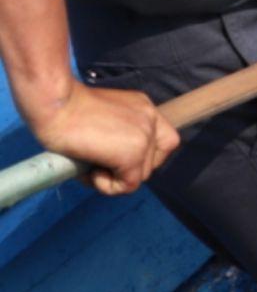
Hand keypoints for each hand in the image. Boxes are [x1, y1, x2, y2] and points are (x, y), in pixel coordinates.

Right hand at [29, 81, 180, 197]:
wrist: (57, 105)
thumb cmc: (67, 111)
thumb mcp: (104, 119)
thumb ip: (119, 135)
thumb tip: (116, 165)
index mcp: (144, 109)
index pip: (164, 141)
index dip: (144, 157)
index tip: (119, 159)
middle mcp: (151, 119)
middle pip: (153, 161)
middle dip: (127, 169)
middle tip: (98, 163)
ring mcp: (145, 137)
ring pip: (140, 175)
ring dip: (114, 178)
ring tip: (90, 164)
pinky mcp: (132, 154)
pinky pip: (128, 186)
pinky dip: (108, 186)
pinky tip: (90, 172)